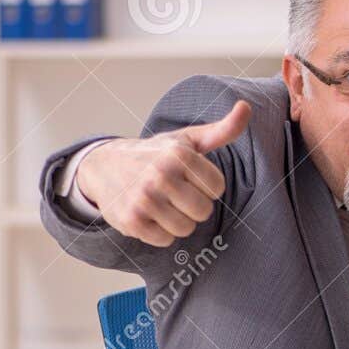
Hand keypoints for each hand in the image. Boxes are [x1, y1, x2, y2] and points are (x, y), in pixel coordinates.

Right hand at [76, 101, 250, 247]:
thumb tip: (245, 107)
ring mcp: (143, 199)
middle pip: (203, 211)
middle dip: (194, 205)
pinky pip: (166, 241)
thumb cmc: (156, 153)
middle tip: (176, 193)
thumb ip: (222, 129)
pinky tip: (149, 214)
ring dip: (178, 220)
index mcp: (178, 154)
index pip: (217, 187)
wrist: (103, 166)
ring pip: (185, 229)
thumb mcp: (188, 139)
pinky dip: (160, 232)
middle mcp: (159, 175)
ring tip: (162, 203)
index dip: (206, 185)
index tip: (190, 177)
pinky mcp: (131, 222)